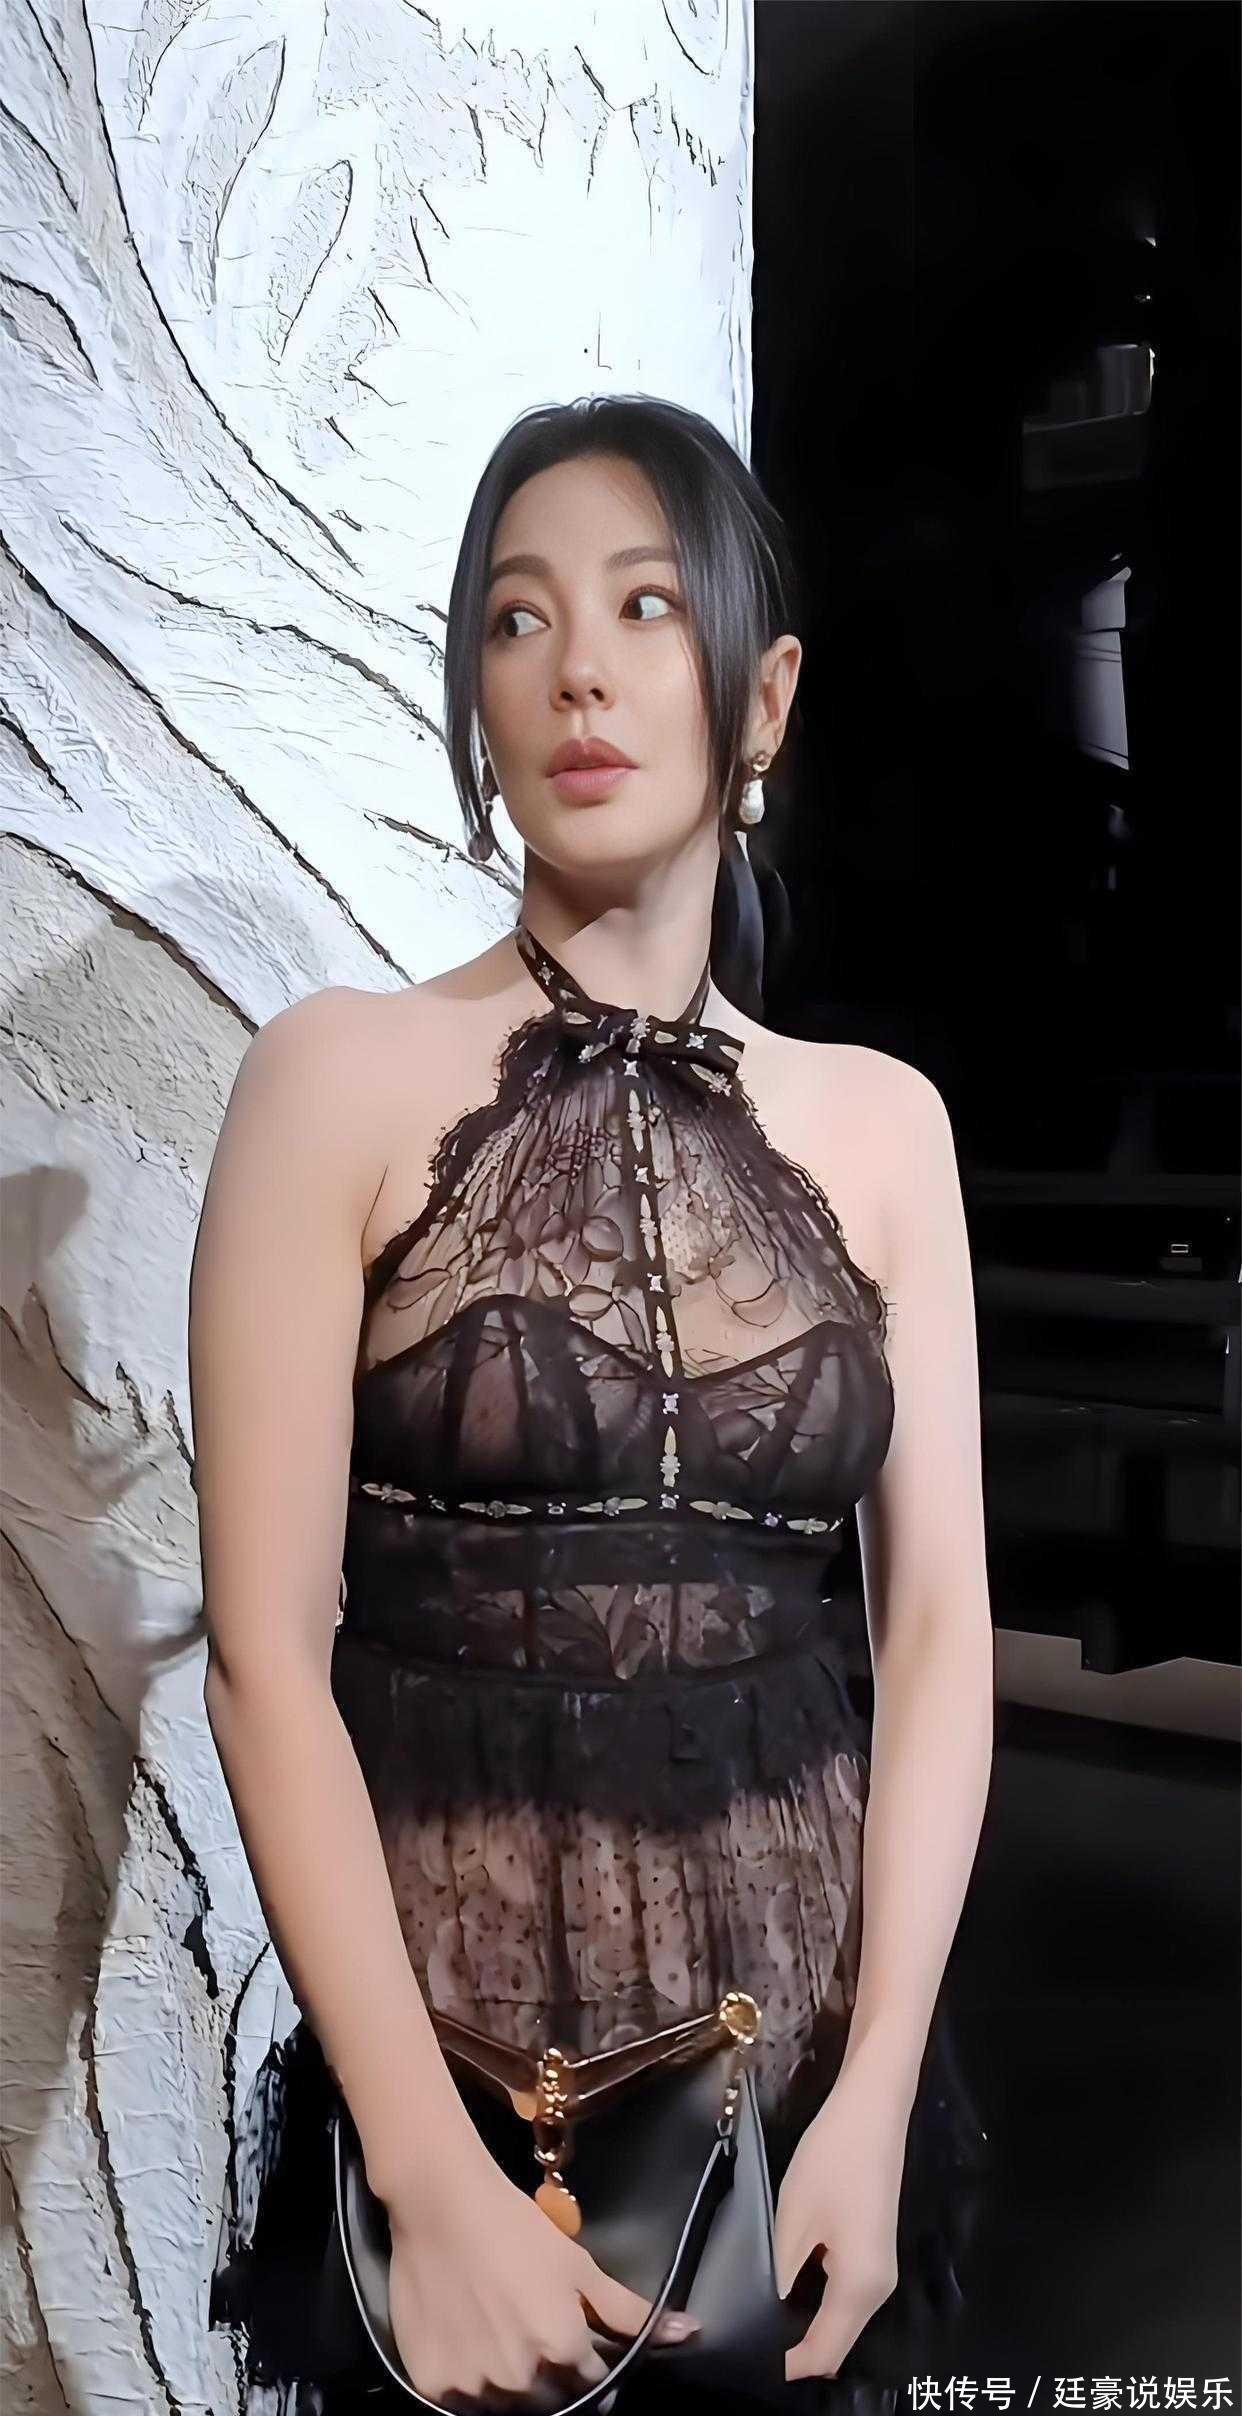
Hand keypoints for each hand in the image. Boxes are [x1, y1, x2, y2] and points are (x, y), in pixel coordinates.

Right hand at [386, 2141, 699, 2406]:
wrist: (442, 2205)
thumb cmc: (517, 2229)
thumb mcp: (579, 2267)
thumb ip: (629, 2311)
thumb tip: (689, 2332)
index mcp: (562, 2350)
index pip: (594, 2385)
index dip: (589, 2363)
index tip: (577, 2343)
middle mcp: (520, 2380)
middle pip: (552, 2402)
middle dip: (553, 2377)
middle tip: (535, 2333)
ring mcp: (474, 2388)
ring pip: (508, 2407)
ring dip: (512, 2383)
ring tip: (502, 2335)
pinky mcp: (434, 2387)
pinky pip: (463, 2405)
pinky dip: (472, 2383)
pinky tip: (471, 2343)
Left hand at [773, 2048, 910, 2382]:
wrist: (873, 2108)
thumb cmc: (833, 2159)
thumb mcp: (793, 2217)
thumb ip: (777, 2275)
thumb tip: (760, 2317)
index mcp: (860, 2288)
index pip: (822, 2354)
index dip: (784, 2366)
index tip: (741, 2360)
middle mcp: (878, 2291)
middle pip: (834, 2343)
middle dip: (792, 2350)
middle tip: (741, 2339)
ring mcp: (880, 2272)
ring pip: (838, 2320)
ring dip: (803, 2326)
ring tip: (754, 2317)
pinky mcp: (873, 2252)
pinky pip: (843, 2297)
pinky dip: (816, 2303)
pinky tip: (783, 2289)